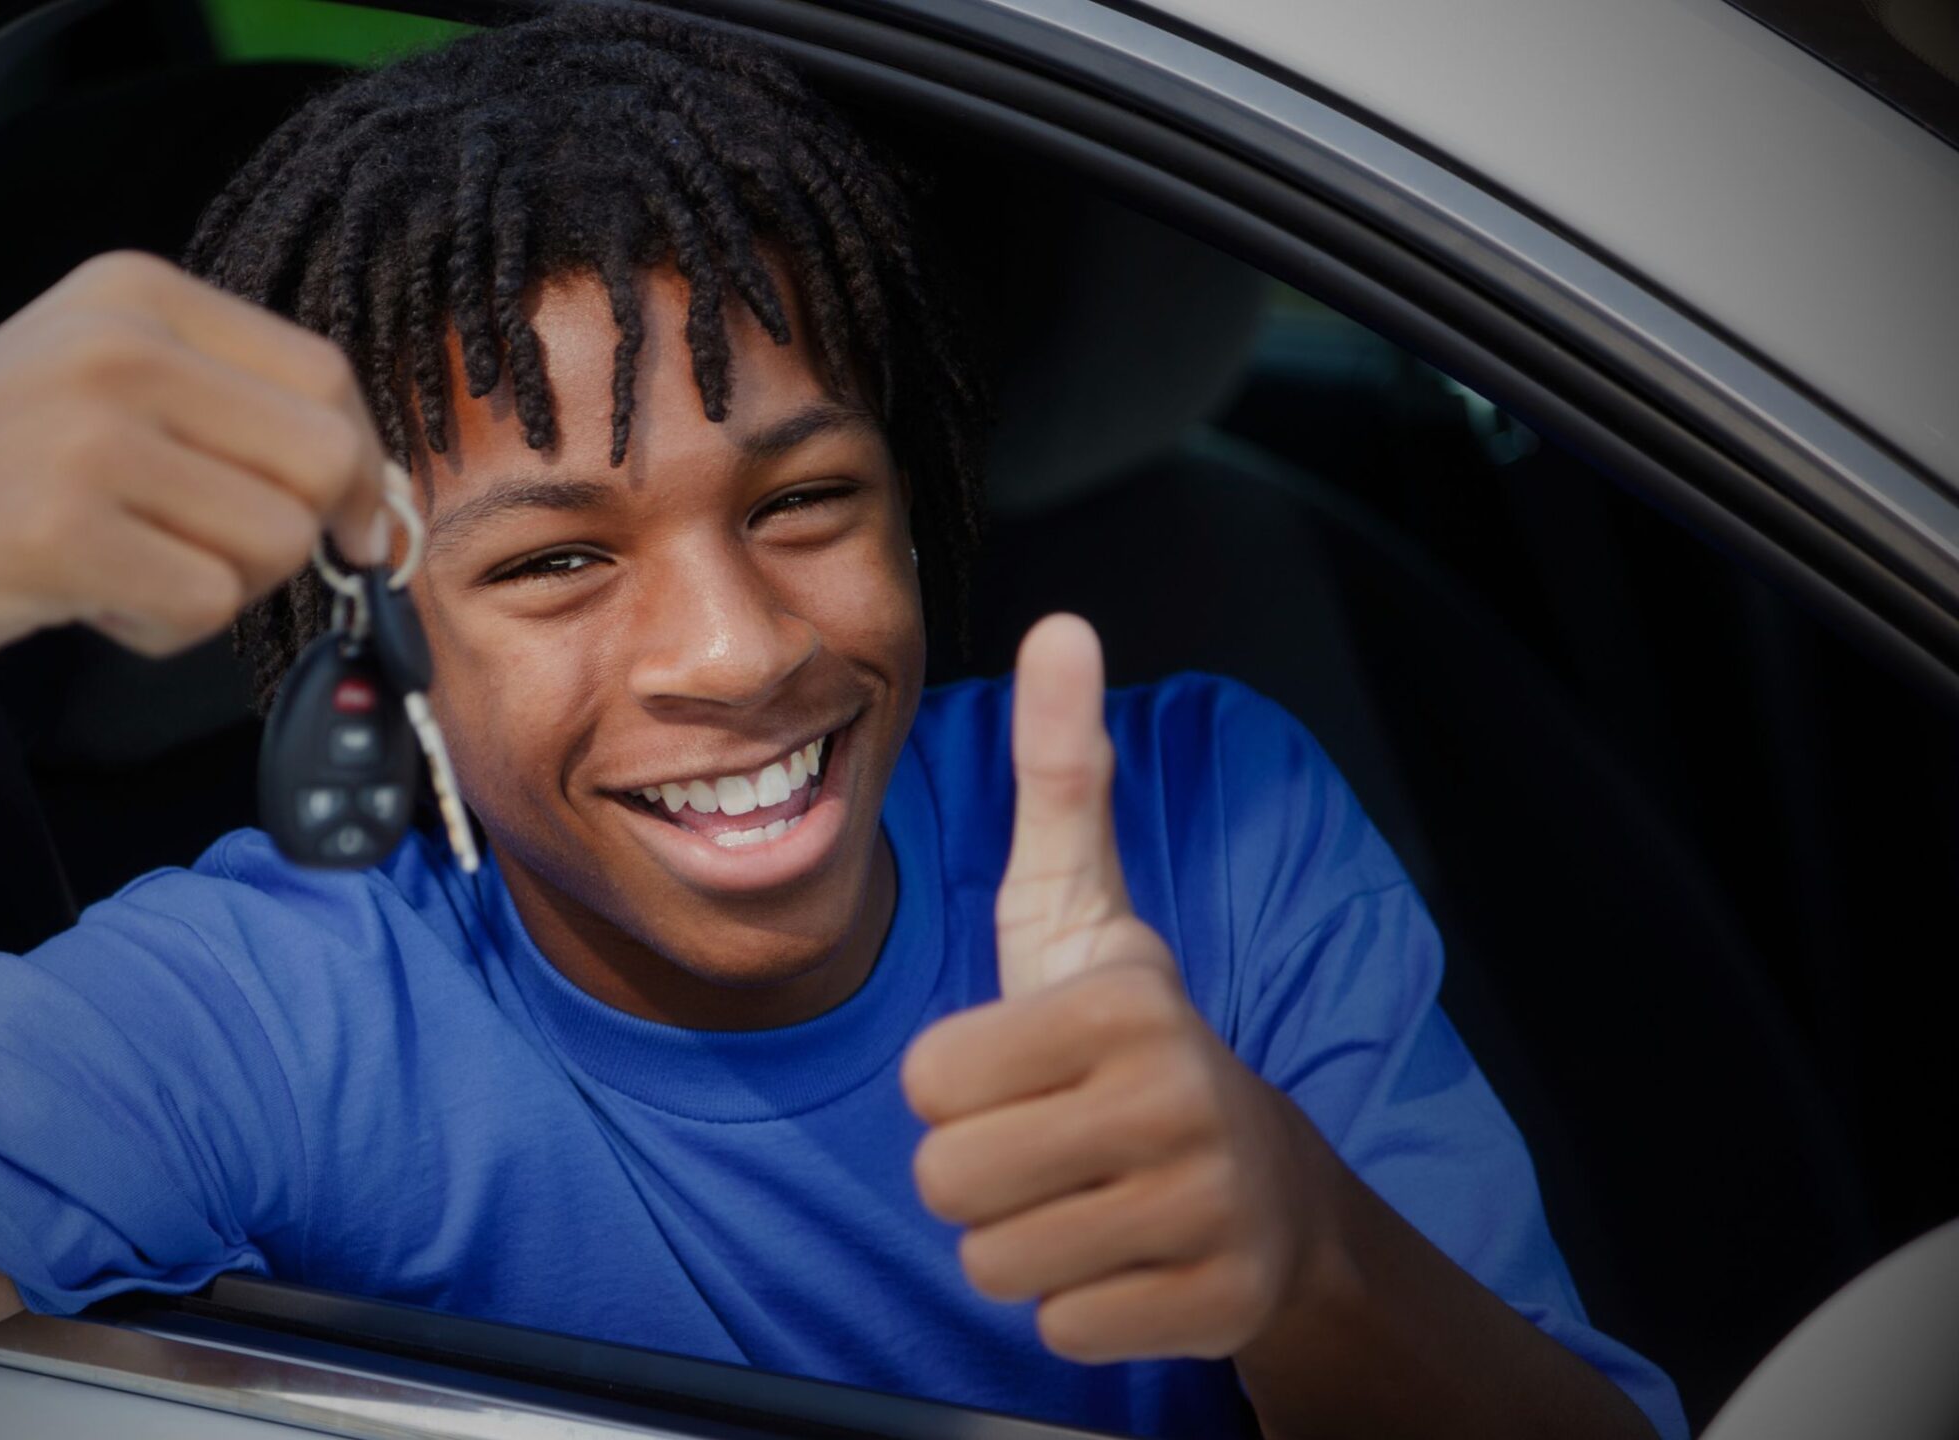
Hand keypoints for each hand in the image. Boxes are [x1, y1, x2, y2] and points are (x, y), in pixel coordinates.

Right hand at [0, 250, 390, 710]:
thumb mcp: (91, 397)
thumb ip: (225, 416)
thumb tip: (375, 496)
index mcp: (132, 293)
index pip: (325, 375)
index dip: (358, 469)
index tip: (345, 527)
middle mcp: (115, 344)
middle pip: (323, 458)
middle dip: (294, 536)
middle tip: (211, 560)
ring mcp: (85, 434)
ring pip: (274, 541)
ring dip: (214, 587)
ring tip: (117, 569)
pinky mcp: (59, 531)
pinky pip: (204, 604)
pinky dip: (160, 630)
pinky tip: (83, 600)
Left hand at [901, 614, 1330, 1363]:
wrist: (1264, 1179)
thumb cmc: (1128, 1036)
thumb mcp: (1080, 904)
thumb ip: (1059, 773)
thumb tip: (1063, 626)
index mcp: (1123, 1005)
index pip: (928, 1081)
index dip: (954, 1084)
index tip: (1021, 1066)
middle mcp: (1176, 1104)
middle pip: (947, 1182)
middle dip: (977, 1169)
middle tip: (1045, 1138)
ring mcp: (1203, 1213)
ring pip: (994, 1264)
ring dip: (1020, 1238)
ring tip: (1082, 1190)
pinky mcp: (1212, 1307)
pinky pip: (1057, 1328)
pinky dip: (1076, 1303)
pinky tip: (1124, 1252)